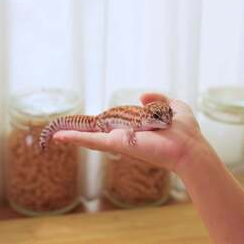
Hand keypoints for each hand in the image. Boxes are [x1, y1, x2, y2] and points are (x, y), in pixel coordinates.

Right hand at [53, 93, 213, 173]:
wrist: (189, 147)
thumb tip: (141, 96)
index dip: (102, 121)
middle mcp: (126, 135)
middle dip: (81, 130)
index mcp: (137, 128)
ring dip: (72, 134)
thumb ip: (158, 99)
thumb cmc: (185, 131)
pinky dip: (75, 137)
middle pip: (99, 131)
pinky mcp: (118, 144)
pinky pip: (93, 140)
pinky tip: (59, 136)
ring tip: (54, 133)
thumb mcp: (173, 106)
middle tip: (61, 129)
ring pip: (91, 137)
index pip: (116, 123)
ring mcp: (120, 140)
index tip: (89, 120)